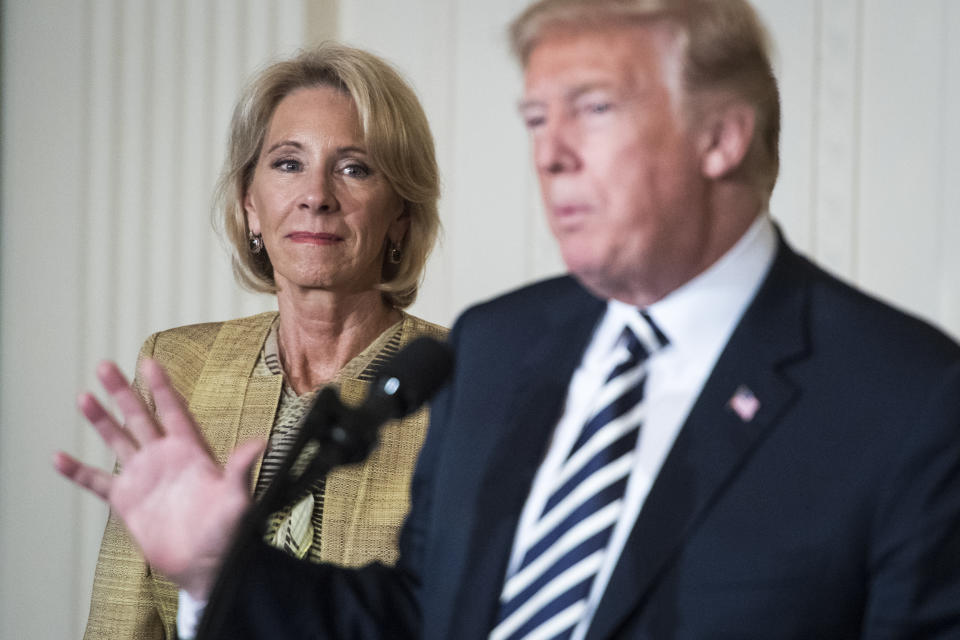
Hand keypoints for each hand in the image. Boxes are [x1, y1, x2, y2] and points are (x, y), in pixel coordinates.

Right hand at [53, 358, 264, 598]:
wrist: (207, 566)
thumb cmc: (228, 532)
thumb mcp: (237, 499)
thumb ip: (241, 470)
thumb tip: (259, 444)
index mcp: (191, 452)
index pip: (173, 411)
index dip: (161, 387)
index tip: (149, 362)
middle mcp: (165, 458)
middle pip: (140, 417)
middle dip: (123, 392)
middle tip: (105, 366)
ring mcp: (144, 477)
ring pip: (118, 441)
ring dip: (101, 420)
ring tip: (83, 398)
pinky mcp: (127, 501)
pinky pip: (97, 482)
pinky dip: (78, 471)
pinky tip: (58, 457)